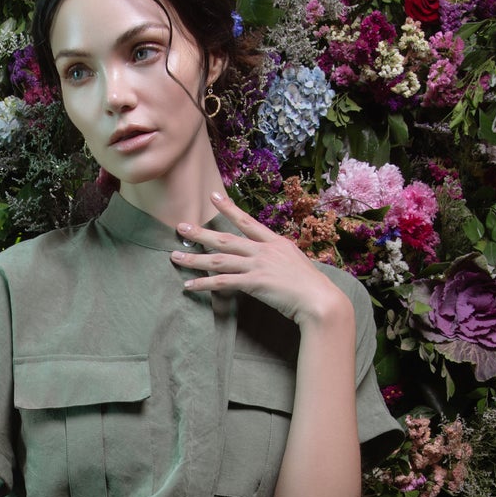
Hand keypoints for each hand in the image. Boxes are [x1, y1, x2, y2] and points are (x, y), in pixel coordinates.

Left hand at [171, 189, 356, 336]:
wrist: (320, 300)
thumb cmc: (312, 287)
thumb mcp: (296, 265)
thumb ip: (281, 260)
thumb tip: (273, 263)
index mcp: (276, 242)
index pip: (248, 222)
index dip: (229, 209)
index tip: (213, 197)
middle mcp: (264, 250)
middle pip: (226, 239)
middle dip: (201, 232)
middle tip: (181, 227)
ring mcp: (258, 265)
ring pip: (219, 259)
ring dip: (195, 258)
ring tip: (175, 256)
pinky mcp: (254, 283)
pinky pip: (222, 282)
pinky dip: (203, 284)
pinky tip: (189, 285)